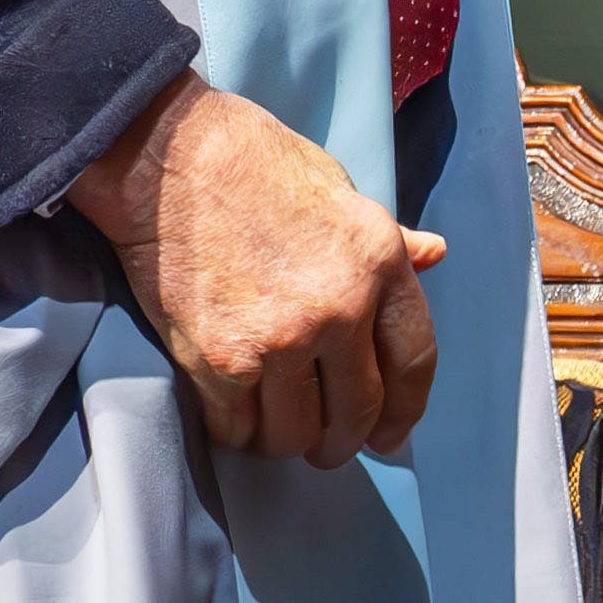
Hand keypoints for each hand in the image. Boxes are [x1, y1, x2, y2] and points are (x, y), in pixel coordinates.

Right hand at [75, 78, 446, 463]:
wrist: (167, 156)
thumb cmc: (254, 164)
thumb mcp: (341, 191)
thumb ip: (389, 242)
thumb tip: (436, 254)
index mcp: (380, 265)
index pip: (414, 360)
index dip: (406, 409)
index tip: (392, 434)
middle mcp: (340, 310)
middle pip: (358, 410)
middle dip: (344, 440)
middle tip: (327, 447)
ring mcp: (281, 340)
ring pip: (296, 433)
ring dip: (286, 440)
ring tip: (274, 427)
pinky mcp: (221, 361)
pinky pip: (238, 428)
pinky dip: (235, 430)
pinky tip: (232, 413)